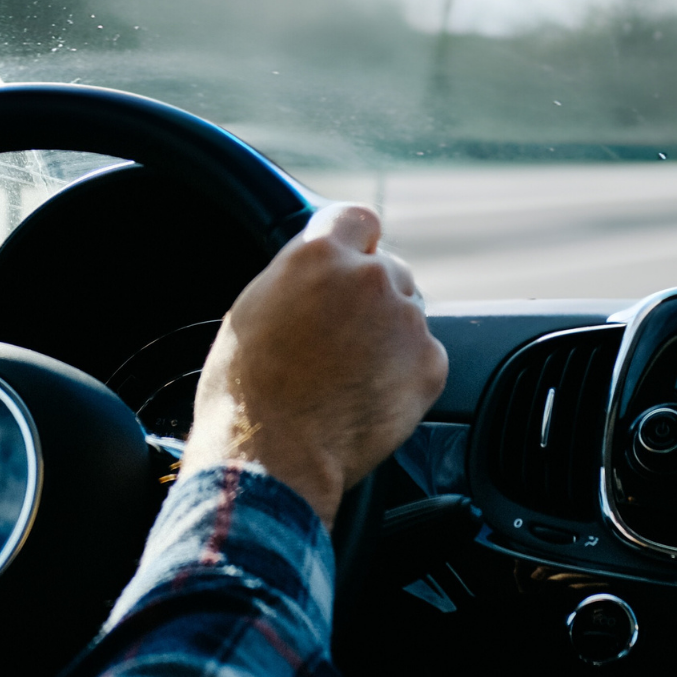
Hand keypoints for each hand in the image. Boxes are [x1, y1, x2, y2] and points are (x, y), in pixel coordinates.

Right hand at [181, 202, 448, 527]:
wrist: (272, 457)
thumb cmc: (246, 393)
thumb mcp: (252, 310)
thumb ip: (296, 276)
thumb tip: (315, 270)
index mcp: (319, 255)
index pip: (358, 219)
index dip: (355, 243)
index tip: (352, 259)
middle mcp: (369, 278)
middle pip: (388, 270)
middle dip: (370, 297)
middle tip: (341, 337)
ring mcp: (405, 322)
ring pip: (407, 313)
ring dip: (388, 334)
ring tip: (349, 374)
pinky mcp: (429, 365)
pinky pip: (424, 355)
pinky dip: (404, 372)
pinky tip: (368, 394)